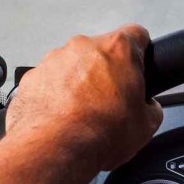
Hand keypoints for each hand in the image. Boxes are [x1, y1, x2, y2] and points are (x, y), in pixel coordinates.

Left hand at [5, 24, 163, 171]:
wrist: (55, 148)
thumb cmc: (99, 134)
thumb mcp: (146, 126)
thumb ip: (150, 107)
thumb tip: (146, 107)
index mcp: (117, 49)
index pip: (137, 35)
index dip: (140, 53)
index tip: (137, 67)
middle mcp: (84, 46)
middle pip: (101, 51)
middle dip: (106, 72)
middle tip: (109, 102)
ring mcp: (55, 59)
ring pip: (73, 65)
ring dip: (78, 82)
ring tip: (82, 114)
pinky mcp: (33, 75)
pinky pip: (49, 80)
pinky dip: (55, 94)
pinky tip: (61, 117)